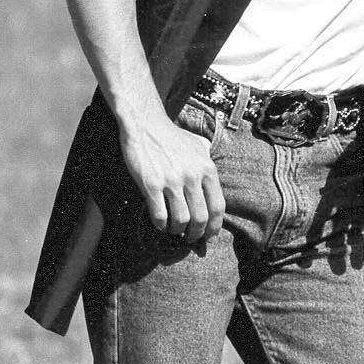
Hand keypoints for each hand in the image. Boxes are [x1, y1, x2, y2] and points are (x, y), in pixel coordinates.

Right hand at [118, 113, 225, 243]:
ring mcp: (172, 181)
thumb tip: (214, 181)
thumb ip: (209, 162)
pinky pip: (160, 215)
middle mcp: (193, 176)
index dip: (214, 227)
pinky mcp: (152, 184)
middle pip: (201, 218)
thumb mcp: (199, 145)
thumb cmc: (172, 137)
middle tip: (190, 238)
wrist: (146, 125)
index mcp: (207, 168)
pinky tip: (160, 224)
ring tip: (174, 230)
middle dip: (196, 234)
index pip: (218, 206)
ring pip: (181, 220)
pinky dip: (161, 225)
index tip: (209, 236)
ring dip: (178, 231)